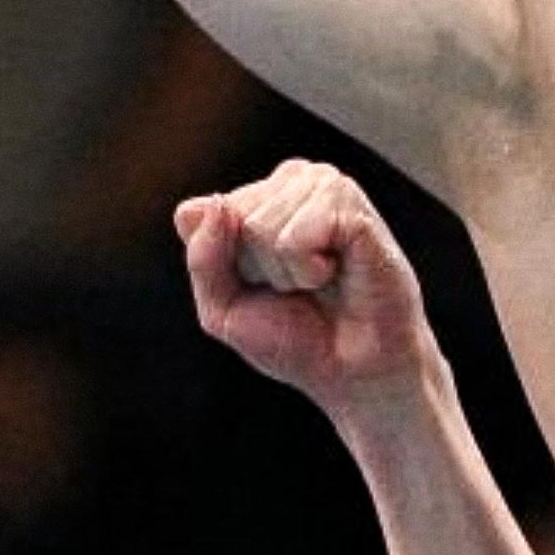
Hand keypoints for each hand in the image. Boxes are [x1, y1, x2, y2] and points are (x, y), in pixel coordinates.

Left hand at [179, 157, 432, 400]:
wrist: (356, 374)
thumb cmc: (297, 339)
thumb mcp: (223, 309)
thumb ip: (202, 258)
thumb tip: (213, 203)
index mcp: (259, 195)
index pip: (198, 216)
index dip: (224, 269)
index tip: (264, 289)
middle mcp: (293, 180)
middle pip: (230, 220)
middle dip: (255, 270)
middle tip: (298, 289)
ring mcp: (325, 185)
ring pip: (260, 227)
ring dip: (286, 273)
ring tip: (320, 281)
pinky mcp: (351, 206)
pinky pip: (296, 238)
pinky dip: (309, 271)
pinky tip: (337, 273)